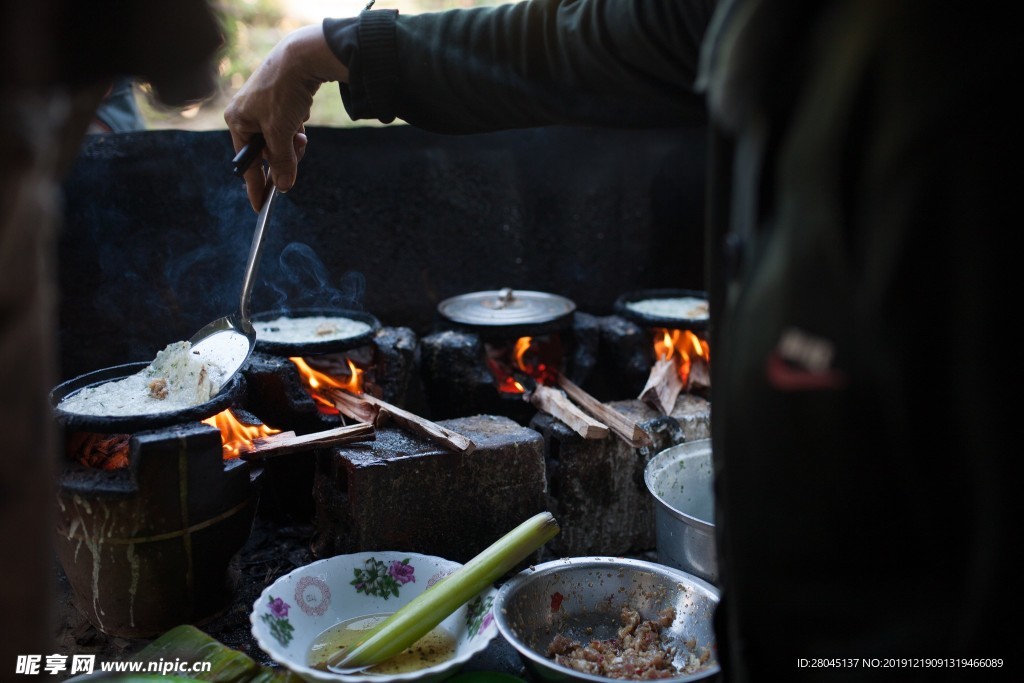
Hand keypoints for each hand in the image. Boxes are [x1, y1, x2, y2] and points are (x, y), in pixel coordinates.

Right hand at [224, 24, 348, 209]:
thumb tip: (283, 186)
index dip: (254, 186)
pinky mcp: (281, 100)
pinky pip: (290, 125)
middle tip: (297, 150)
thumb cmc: (283, 92)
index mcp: (237, 120)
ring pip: (282, 139)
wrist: (302, 56)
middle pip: (267, 152)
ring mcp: (264, 106)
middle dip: (285, 154)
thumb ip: (281, 162)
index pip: (246, 163)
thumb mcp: (281, 133)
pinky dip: (298, 126)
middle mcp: (247, 113)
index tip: (260, 206)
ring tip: (300, 131)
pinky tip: (301, 112)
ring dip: (294, 141)